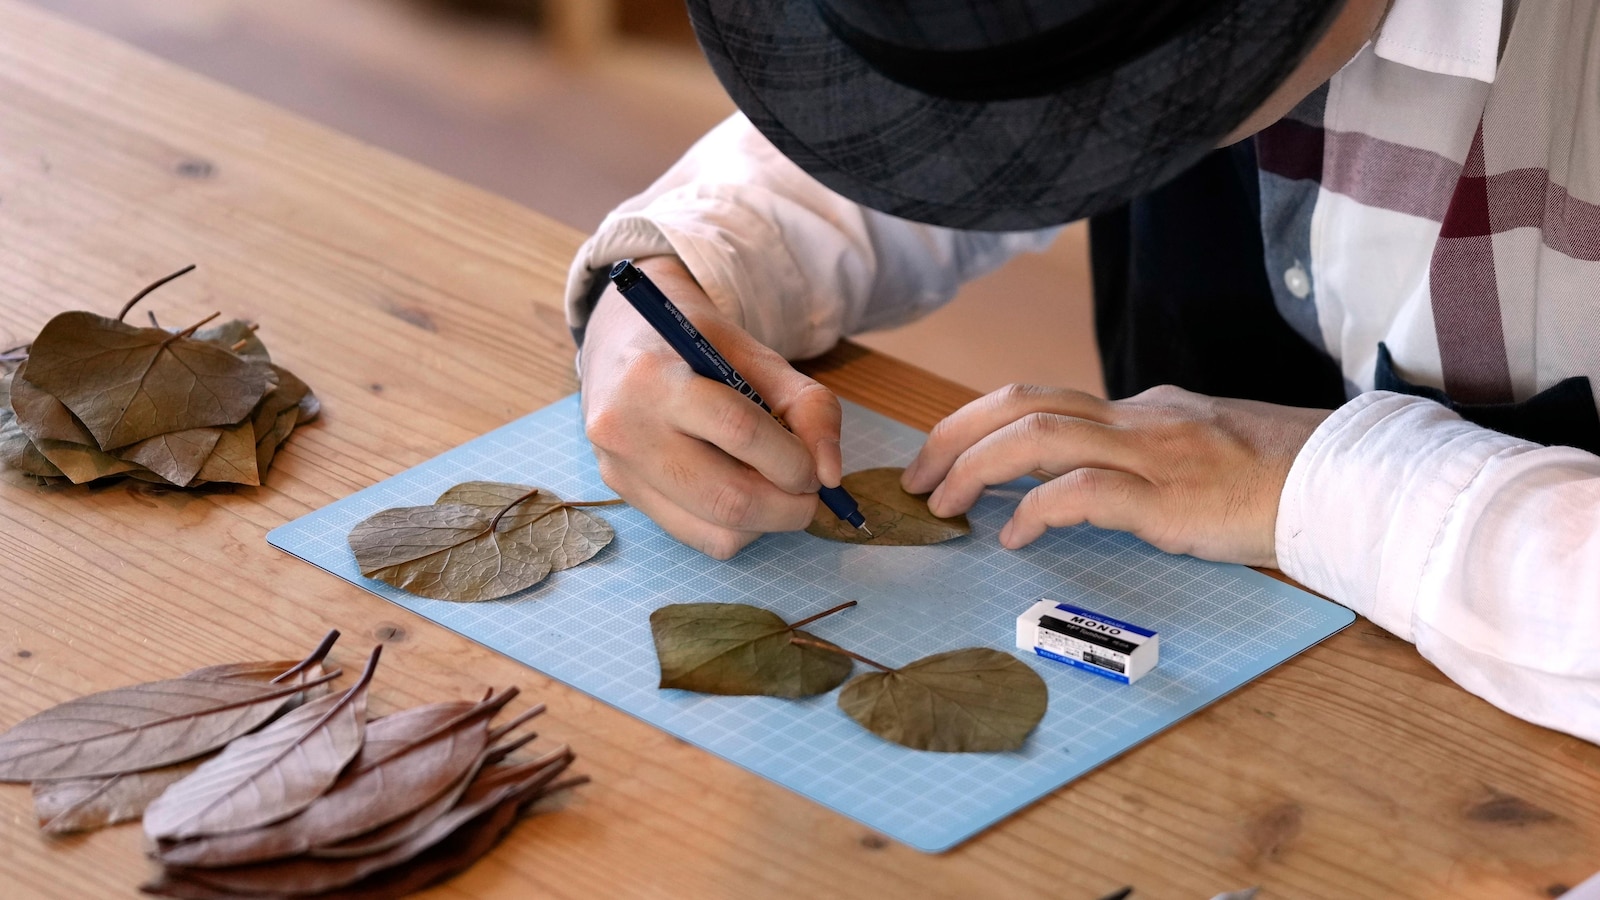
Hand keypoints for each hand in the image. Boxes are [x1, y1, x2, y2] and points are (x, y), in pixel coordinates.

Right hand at [579, 256, 841, 558]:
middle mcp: (624, 428)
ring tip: (776, 490)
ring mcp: (618, 468)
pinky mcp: (623, 494)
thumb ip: (808, 406)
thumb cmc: (697, 346)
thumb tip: (830, 476)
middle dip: (789, 507)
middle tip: (810, 493)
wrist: (621, 342)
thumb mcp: (757, 356)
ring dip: (767, 523)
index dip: (792, 460)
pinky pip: (698, 538)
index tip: (816, 469)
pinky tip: (742, 494)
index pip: (739, 431)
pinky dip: (738, 529)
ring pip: (716, 531)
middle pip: (727, 497)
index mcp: (654, 376)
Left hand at [901, 384, 1333, 566]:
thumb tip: (1082, 474)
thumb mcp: (1196, 446)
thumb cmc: (1274, 474)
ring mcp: (1151, 454)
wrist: (1345, 482)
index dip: (976, 425)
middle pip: (1019, 404)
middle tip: (914, 476)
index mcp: (1137, 409)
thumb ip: (1141, 450)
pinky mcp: (1169, 497)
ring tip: (942, 504)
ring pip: (1037, 435)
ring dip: (975, 467)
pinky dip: (1036, 509)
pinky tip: (1014, 535)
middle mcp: (1135, 419)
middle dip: (953, 435)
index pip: (1037, 400)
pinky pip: (1083, 491)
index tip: (939, 456)